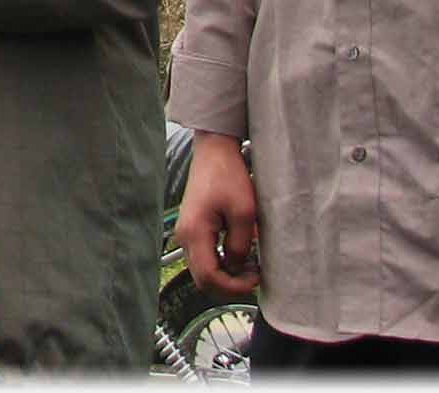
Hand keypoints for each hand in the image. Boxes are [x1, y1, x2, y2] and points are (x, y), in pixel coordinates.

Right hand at [175, 132, 261, 298]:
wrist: (214, 153)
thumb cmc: (228, 177)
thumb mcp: (244, 213)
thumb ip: (240, 245)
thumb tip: (238, 268)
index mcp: (194, 232)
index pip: (209, 277)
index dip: (233, 286)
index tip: (255, 279)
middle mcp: (183, 236)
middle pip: (202, 279)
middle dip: (228, 285)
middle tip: (253, 277)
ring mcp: (185, 233)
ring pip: (201, 270)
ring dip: (225, 276)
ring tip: (249, 267)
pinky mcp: (191, 228)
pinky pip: (202, 257)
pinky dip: (219, 264)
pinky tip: (237, 256)